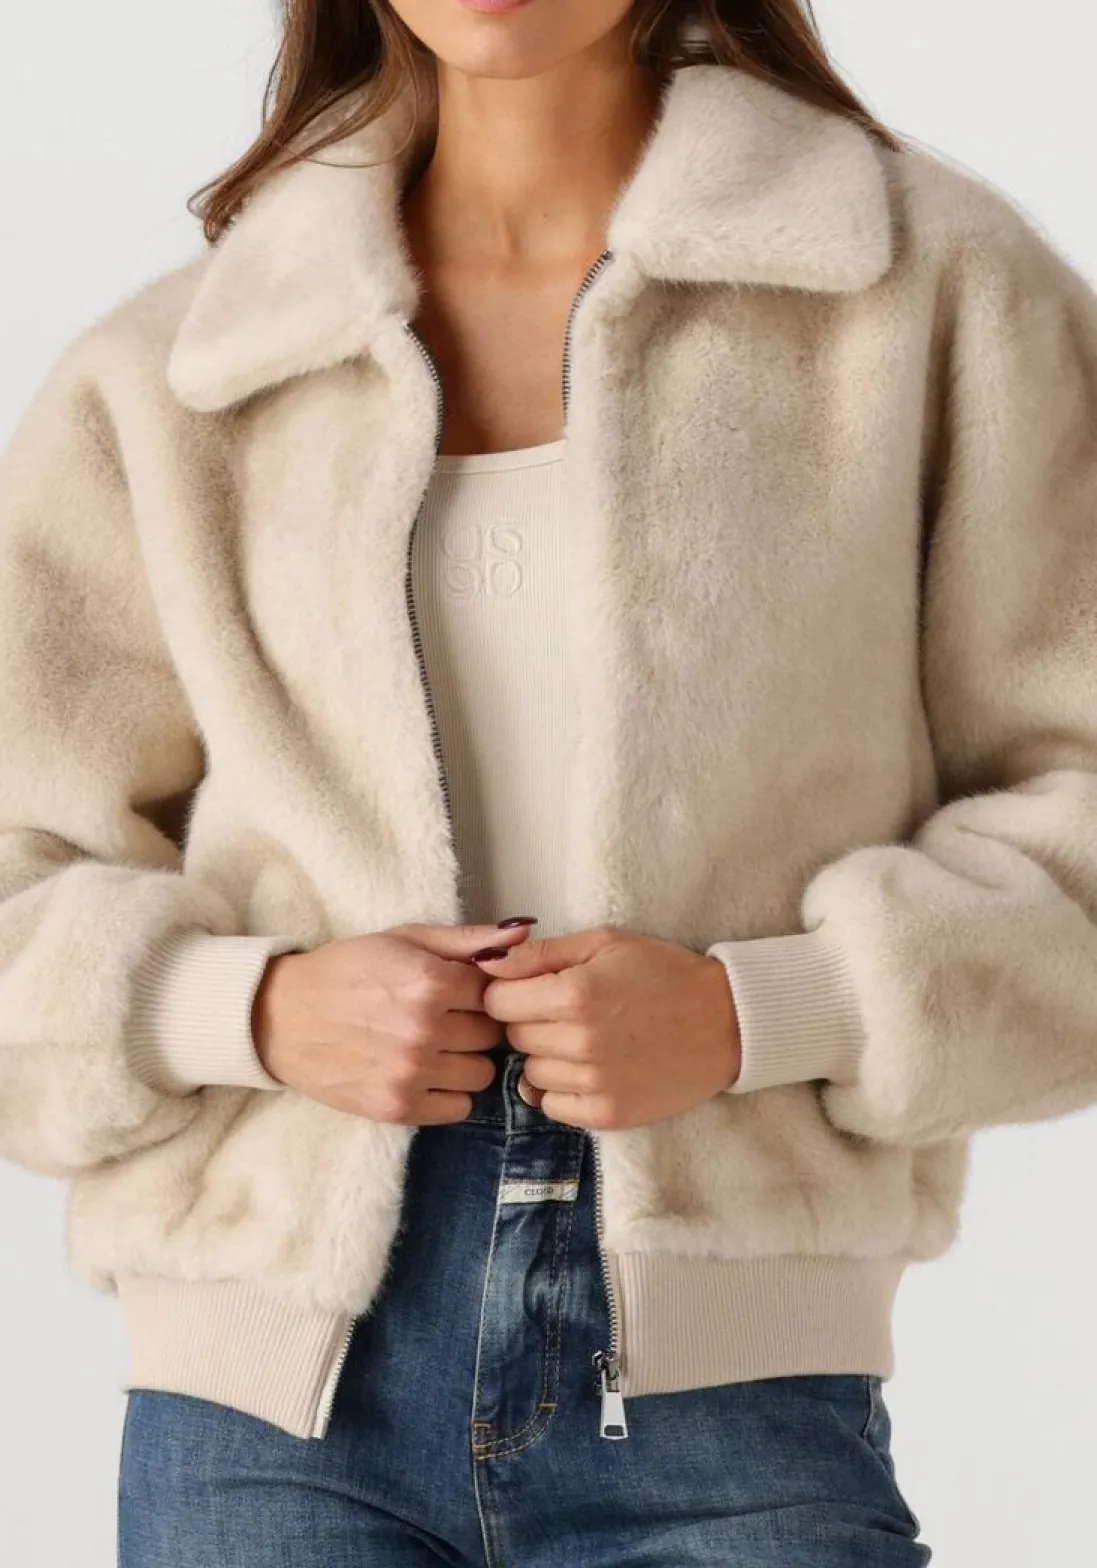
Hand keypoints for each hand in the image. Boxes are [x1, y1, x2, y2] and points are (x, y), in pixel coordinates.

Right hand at [251, 920, 535, 1122]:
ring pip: (481, 1074)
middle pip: (492, 1035)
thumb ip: (469, 939)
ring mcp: (411, 1072)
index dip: (481, 991)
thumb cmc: (347, 970)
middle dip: (475, 1026)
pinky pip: (458, 1108)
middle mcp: (424, 1029)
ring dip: (464, 1061)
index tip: (459, 991)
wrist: (281, 1017)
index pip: (497, 993)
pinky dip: (447, 1092)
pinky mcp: (397, 1107)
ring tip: (433, 1046)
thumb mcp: (406, 938)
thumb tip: (525, 933)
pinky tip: (424, 1072)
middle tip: (445, 1018)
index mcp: (429, 981)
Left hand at [473, 925, 741, 1128]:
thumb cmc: (663, 973)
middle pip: (513, 1038)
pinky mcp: (608, 1115)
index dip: (512, 992)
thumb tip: (486, 961)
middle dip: (531, 1023)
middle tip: (568, 1013)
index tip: (535, 990)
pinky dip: (563, 1090)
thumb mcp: (604, 943)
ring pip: (530, 1075)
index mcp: (574, 994)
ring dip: (548, 1058)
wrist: (725, 1022)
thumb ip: (541, 953)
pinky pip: (552, 1107)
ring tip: (586, 1041)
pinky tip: (592, 1070)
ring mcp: (594, 1084)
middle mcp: (579, 1043)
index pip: (497, 1001)